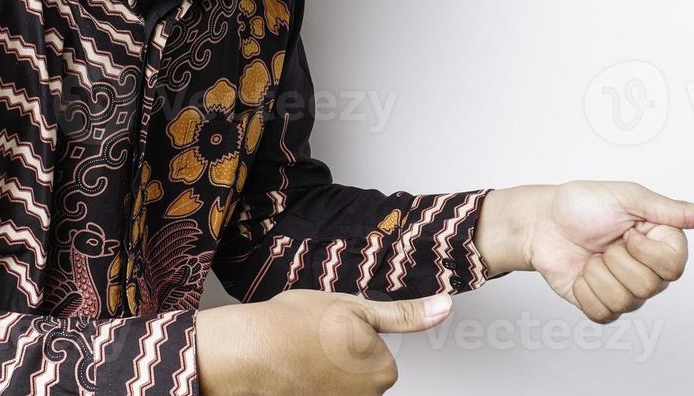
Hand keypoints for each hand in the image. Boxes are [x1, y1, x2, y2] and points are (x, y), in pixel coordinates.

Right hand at [196, 289, 453, 395]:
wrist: (248, 351)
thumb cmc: (293, 326)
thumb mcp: (355, 306)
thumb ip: (404, 314)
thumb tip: (445, 308)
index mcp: (383, 369)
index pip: (377, 351)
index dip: (352, 334)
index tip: (332, 326)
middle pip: (359, 372)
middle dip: (339, 356)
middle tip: (314, 338)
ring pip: (335, 383)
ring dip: (320, 370)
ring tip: (298, 352)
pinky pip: (316, 390)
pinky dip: (305, 382)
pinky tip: (290, 370)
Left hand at [524, 180, 693, 322]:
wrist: (541, 222)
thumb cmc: (581, 205)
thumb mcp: (630, 197)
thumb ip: (675, 210)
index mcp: (662, 244)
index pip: (674, 267)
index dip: (644, 250)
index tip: (628, 230)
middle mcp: (649, 271)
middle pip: (648, 287)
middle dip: (616, 259)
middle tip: (606, 242)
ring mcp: (627, 291)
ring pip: (625, 301)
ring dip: (597, 272)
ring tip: (592, 255)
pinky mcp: (603, 306)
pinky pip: (603, 313)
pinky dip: (584, 290)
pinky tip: (582, 272)